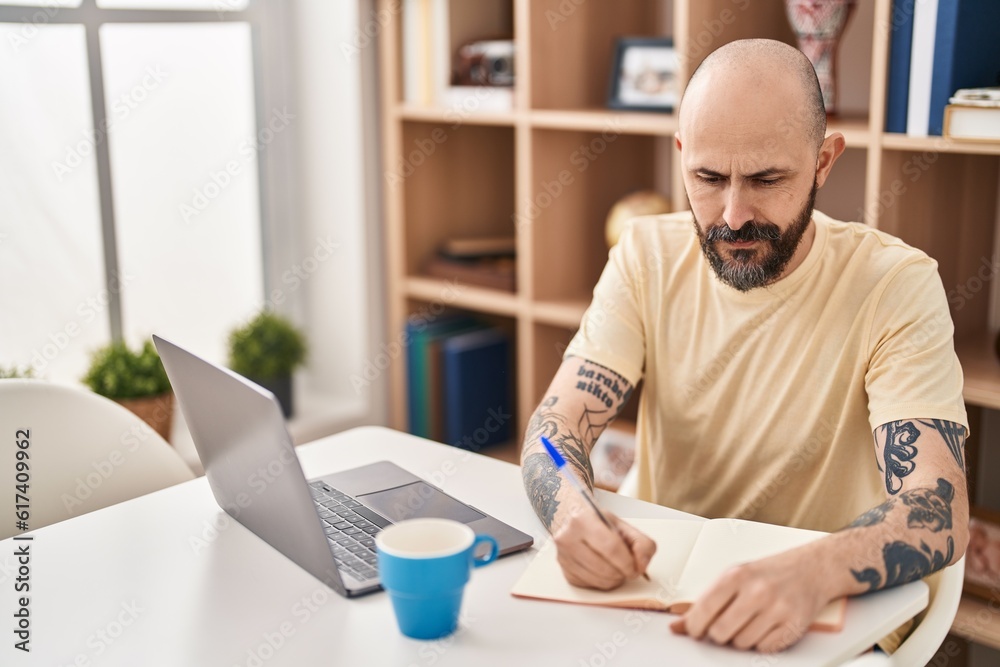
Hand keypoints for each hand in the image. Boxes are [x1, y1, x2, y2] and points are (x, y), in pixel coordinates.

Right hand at [551, 500, 656, 589]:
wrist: (571, 521)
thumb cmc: (597, 523)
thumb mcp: (622, 525)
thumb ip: (641, 543)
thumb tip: (642, 565)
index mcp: (584, 519)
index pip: (611, 548)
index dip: (628, 563)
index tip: (635, 569)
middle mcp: (568, 537)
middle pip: (605, 568)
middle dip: (622, 573)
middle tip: (627, 569)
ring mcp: (564, 555)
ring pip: (598, 581)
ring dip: (614, 580)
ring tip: (616, 569)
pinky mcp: (564, 571)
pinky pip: (591, 586)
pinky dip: (602, 582)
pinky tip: (603, 570)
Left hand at [669, 544, 831, 652]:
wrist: (810, 569)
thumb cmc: (768, 573)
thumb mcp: (734, 577)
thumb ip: (706, 601)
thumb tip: (678, 627)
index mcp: (736, 576)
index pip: (703, 609)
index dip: (694, 626)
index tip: (694, 630)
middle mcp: (757, 591)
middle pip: (721, 632)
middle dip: (718, 634)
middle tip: (724, 626)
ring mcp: (777, 608)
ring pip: (742, 644)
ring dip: (740, 639)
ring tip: (748, 622)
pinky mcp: (793, 625)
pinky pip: (764, 649)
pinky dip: (761, 644)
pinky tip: (765, 627)